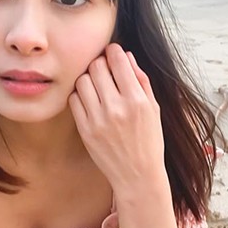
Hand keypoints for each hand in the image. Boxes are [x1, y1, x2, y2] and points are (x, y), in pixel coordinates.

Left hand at [68, 44, 166, 195]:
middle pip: (96, 67)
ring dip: (88, 78)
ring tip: (97, 86)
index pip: (118, 60)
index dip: (114, 51)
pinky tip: (90, 101)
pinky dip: (80, 95)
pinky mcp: (85, 130)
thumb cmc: (149, 141)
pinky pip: (74, 100)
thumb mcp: (153, 109)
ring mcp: (98, 120)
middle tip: (104, 69)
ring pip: (82, 81)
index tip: (113, 52)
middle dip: (100, 63)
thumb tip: (126, 55)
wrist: (137, 175)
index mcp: (137, 101)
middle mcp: (117, 108)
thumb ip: (141, 80)